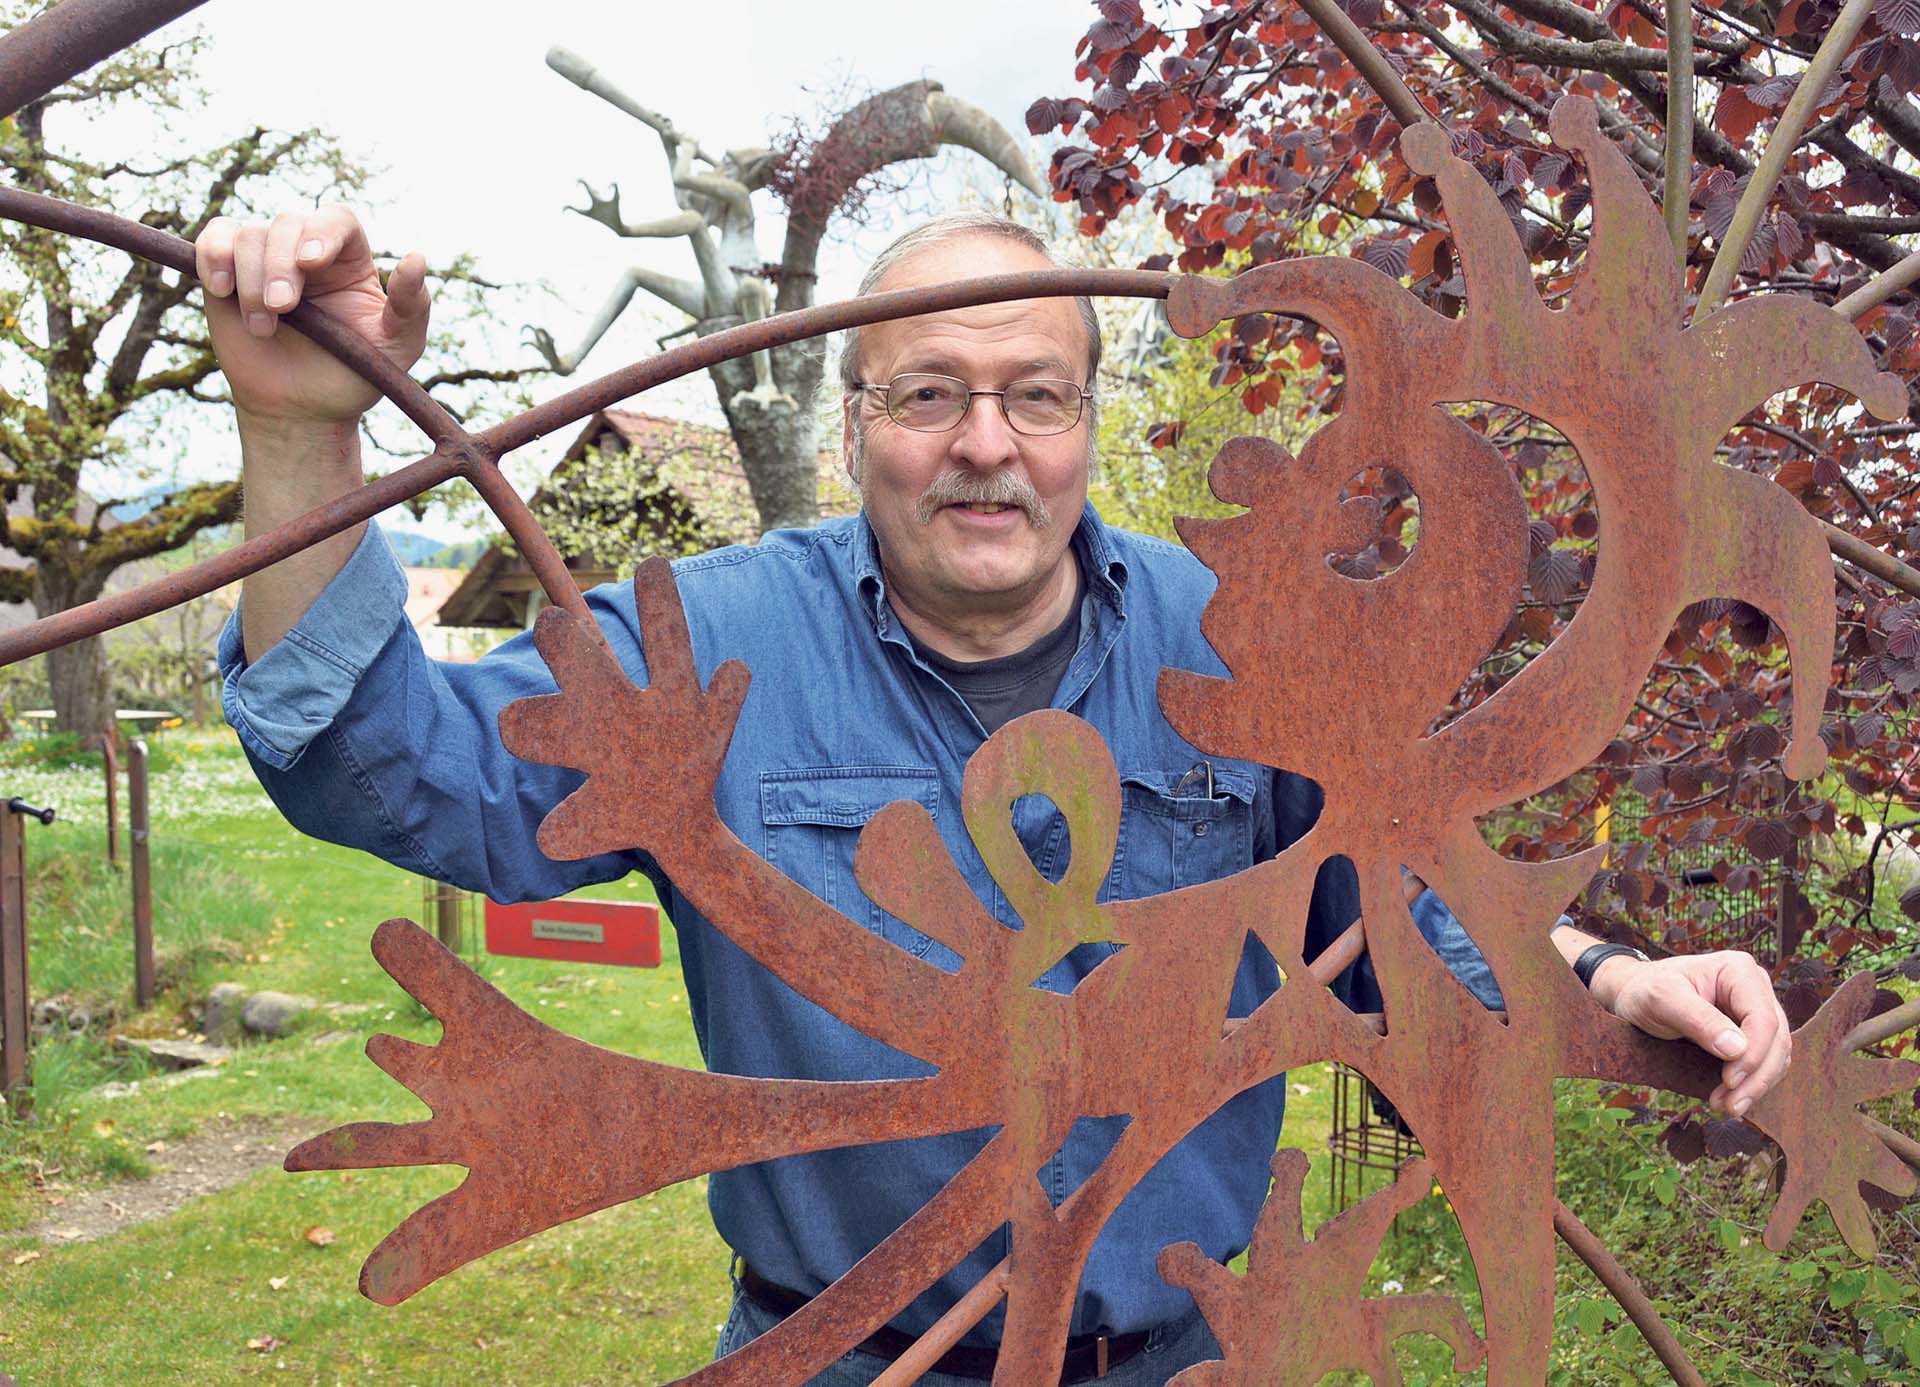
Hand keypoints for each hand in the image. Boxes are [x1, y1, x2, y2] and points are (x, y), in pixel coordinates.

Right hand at [195, 205, 429, 425]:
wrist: (302, 408)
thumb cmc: (354, 374)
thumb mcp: (397, 347)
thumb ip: (411, 306)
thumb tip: (417, 258)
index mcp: (349, 258)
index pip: (337, 219)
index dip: (322, 231)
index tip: (311, 261)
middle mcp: (306, 248)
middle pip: (288, 223)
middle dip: (281, 264)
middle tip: (282, 308)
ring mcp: (266, 256)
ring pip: (249, 235)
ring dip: (252, 280)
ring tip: (264, 327)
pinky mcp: (229, 270)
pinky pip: (214, 239)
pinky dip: (212, 256)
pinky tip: (222, 288)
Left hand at [1592, 949, 1789, 1115]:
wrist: (1633, 993)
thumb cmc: (1645, 990)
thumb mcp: (1662, 1000)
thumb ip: (1698, 1020)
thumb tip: (1737, 1049)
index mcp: (1738, 971)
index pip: (1763, 1018)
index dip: (1753, 1054)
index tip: (1729, 1081)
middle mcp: (1755, 987)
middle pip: (1775, 1039)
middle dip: (1756, 1077)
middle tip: (1730, 1106)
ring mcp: (1756, 1009)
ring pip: (1775, 1054)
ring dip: (1756, 1085)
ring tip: (1727, 1106)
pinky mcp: (1752, 1031)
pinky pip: (1764, 1061)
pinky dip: (1751, 1082)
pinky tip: (1729, 1098)